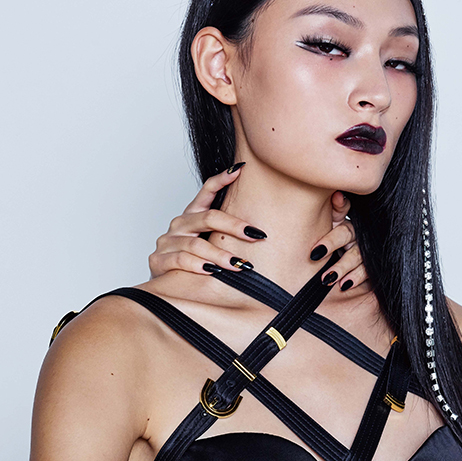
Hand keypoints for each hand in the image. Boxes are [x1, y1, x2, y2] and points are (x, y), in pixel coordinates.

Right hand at [148, 169, 369, 290]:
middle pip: (206, 218)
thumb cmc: (202, 265)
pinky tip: (211, 270)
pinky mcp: (158, 262)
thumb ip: (245, 231)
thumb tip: (303, 219)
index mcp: (194, 215)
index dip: (223, 178)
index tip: (242, 168)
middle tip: (257, 235)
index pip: (207, 189)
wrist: (168, 292)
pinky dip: (196, 265)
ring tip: (240, 265)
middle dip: (232, 227)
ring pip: (195, 243)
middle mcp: (180, 224)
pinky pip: (179, 260)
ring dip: (219, 254)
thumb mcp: (223, 245)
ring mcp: (168, 242)